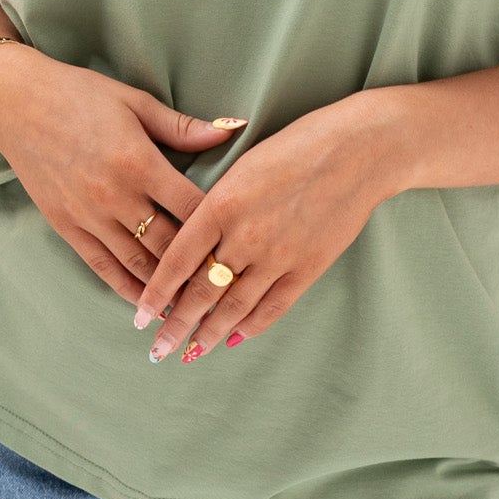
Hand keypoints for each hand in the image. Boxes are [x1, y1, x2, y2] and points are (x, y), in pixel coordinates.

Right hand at [0, 41, 243, 308]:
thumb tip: (232, 132)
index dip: (220, 229)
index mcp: (139, 162)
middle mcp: (115, 196)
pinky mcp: (67, 227)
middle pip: (169, 244)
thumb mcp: (136, 102)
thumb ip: (183, 127)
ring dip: (168, 289)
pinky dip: (128, 289)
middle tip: (230, 288)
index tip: (244, 244)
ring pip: (138, 264)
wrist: (17, 103)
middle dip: (200, 269)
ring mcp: (89, 216)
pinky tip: (148, 305)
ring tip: (197, 308)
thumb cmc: (81, 95)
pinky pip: (103, 267)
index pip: (191, 207)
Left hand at [133, 91, 406, 362]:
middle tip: (157, 349)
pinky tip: (234, 338)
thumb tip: (193, 243)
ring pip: (233, 306)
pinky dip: (251, 326)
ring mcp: (278, 255)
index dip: (155, 293)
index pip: (177, 260)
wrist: (359, 149)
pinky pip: (272, 306)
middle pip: (200, 291)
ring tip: (190, 353)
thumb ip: (216, 205)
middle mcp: (244, 235)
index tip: (139, 316)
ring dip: (208, 334)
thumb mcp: (243, 165)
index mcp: (221, 203)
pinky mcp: (307, 267)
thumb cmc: (298, 145)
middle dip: (175, 324)